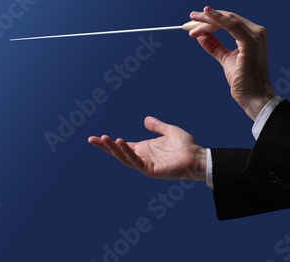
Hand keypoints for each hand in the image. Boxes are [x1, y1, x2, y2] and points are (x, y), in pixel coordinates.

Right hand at [88, 116, 206, 180]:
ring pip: (124, 157)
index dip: (109, 143)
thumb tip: (145, 120)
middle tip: (91, 139)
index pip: (122, 146)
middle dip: (105, 147)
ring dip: (113, 149)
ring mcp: (146, 164)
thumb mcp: (169, 131)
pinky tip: (121, 142)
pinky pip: (136, 161)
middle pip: (118, 152)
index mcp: (144, 149)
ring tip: (104, 139)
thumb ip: (157, 126)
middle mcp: (142, 157)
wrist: (198, 157)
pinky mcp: (151, 170)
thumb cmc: (186, 146)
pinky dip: (127, 152)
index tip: (96, 137)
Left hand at [189, 7, 276, 120]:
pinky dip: (218, 18)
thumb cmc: (243, 80)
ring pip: (227, 19)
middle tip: (189, 20)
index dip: (211, 19)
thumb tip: (200, 36)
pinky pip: (231, 25)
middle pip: (228, 17)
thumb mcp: (225, 58)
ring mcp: (255, 36)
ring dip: (207, 19)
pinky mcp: (250, 42)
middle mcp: (257, 32)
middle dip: (206, 18)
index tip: (193, 23)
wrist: (252, 96)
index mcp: (253, 35)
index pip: (229, 21)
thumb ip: (215, 46)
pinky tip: (206, 13)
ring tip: (192, 21)